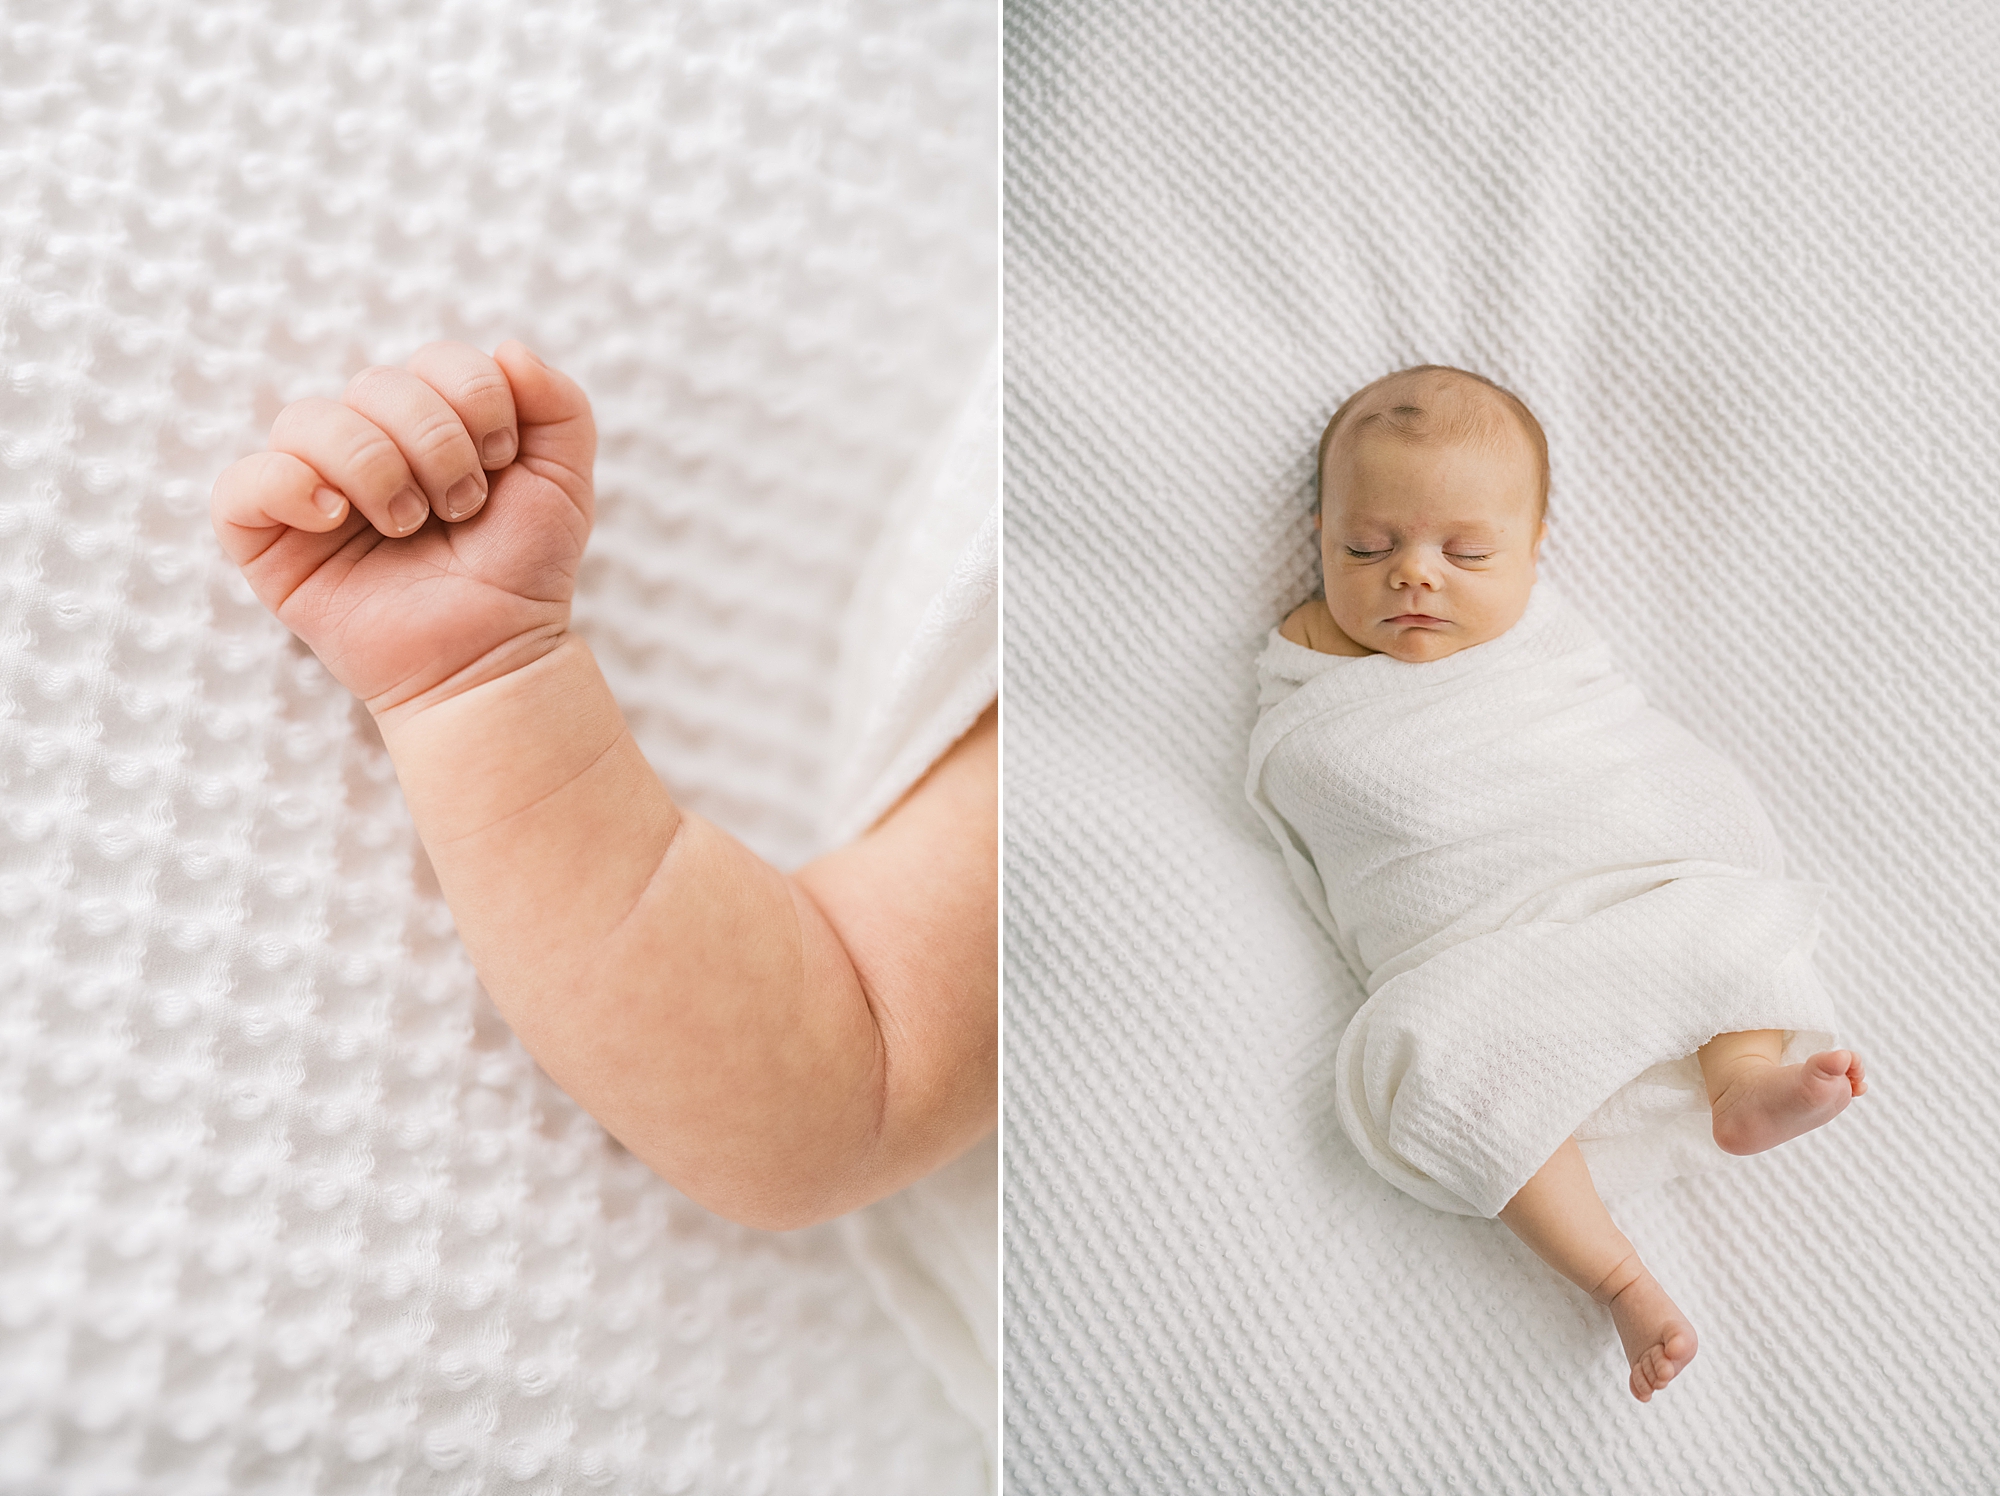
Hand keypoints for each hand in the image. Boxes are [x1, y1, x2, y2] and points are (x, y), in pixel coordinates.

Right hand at [210, 340, 596, 715]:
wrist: (494, 654)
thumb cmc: (522, 570)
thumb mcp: (565, 481)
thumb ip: (561, 405)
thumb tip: (507, 349)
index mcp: (429, 420)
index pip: (437, 359)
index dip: (476, 399)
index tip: (501, 461)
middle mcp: (365, 442)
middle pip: (377, 383)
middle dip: (436, 443)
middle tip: (462, 507)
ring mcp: (311, 487)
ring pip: (308, 419)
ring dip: (377, 468)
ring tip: (411, 525)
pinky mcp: (267, 539)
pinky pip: (242, 484)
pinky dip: (289, 485)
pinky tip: (336, 517)